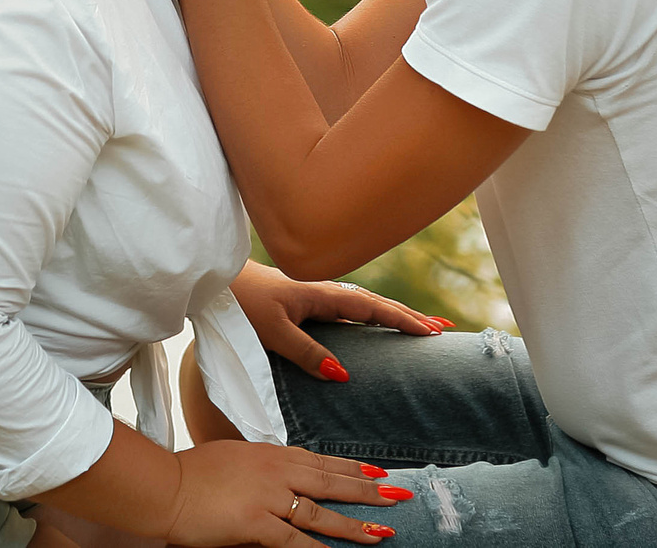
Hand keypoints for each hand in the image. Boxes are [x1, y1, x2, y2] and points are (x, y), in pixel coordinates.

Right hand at [165, 440, 404, 546]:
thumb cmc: (191, 474)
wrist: (165, 486)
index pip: (320, 461)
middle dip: (368, 491)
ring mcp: (268, 497)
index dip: (351, 469)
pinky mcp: (257, 523)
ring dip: (355, 524)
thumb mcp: (233, 460)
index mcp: (270, 453)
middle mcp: (276, 471)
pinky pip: (296, 541)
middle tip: (398, 497)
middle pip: (331, 482)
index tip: (378, 473)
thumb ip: (260, 471)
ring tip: (383, 532)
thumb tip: (280, 484)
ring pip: (322, 513)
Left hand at [232, 262, 447, 379]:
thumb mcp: (272, 333)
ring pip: (364, 304)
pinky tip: (373, 325)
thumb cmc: (240, 306)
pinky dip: (370, 315)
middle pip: (376, 303)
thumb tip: (343, 375)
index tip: (431, 332)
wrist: (214, 281)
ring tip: (419, 327)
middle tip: (441, 330)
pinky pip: (348, 309)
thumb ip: (306, 352)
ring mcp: (315, 294)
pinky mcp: (304, 300)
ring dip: (392, 314)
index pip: (371, 308)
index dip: (402, 320)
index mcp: (320, 294)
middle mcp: (323, 291)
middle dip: (408, 316)